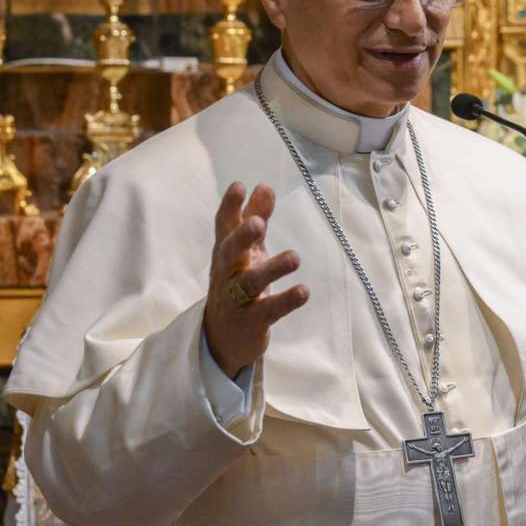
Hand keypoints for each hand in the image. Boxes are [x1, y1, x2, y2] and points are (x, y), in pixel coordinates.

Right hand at [204, 182, 309, 378]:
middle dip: (242, 237)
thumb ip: (255, 218)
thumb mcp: (246, 251)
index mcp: (226, 253)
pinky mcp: (252, 322)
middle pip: (230, 252)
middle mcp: (228, 273)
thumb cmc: (237, 284)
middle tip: (257, 224)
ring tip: (294, 258)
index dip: (229, 207)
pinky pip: (269, 311)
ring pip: (251, 282)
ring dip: (273, 269)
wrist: (222, 339)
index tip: (239, 186)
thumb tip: (264, 186)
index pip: (224, 227)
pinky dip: (286, 301)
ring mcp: (238, 299)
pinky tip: (303, 292)